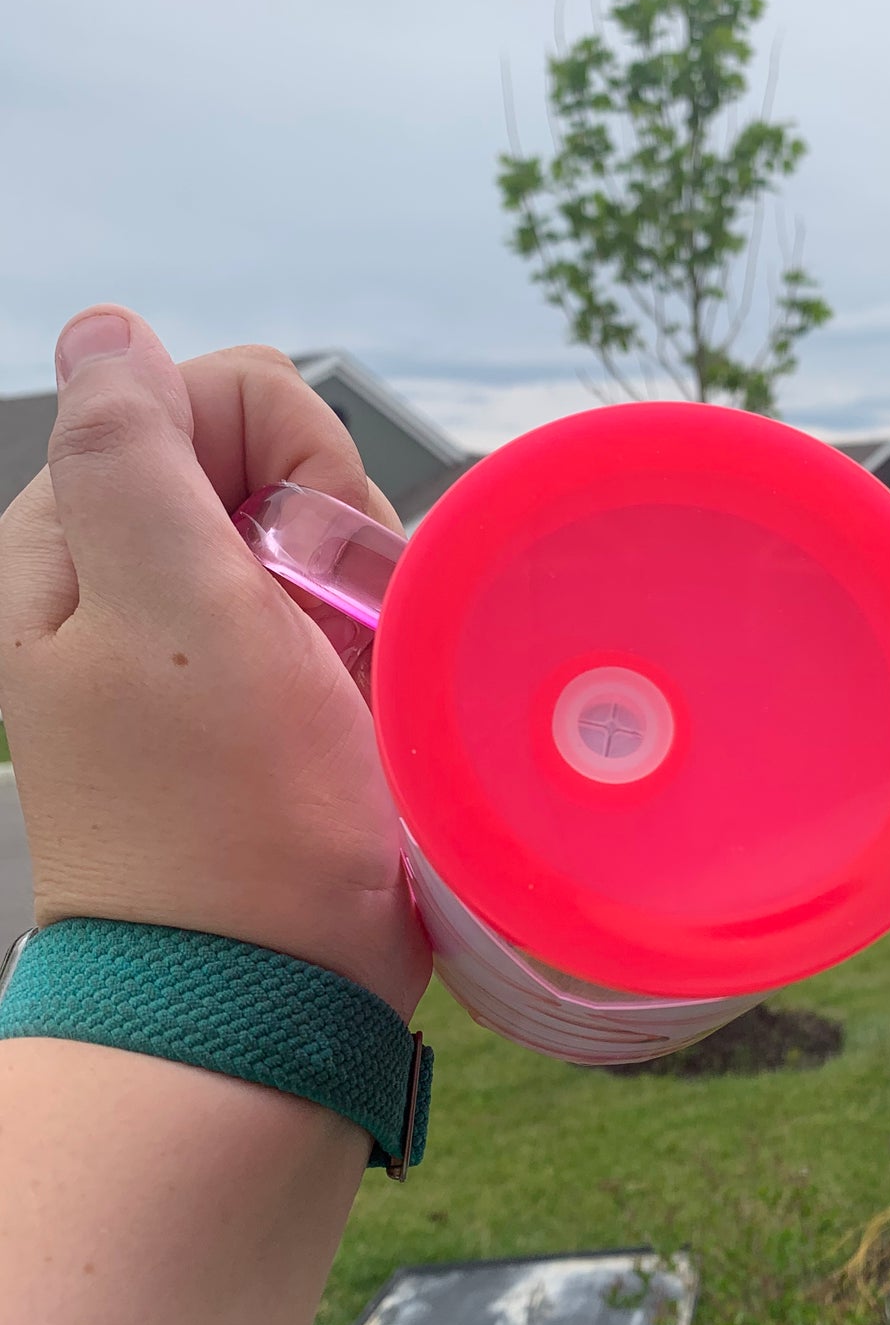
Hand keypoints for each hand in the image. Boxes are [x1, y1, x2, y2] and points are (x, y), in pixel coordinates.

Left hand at [0, 306, 431, 1017]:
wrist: (266, 997)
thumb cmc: (226, 817)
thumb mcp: (169, 612)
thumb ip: (131, 453)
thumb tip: (106, 328)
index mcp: (78, 541)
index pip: (213, 392)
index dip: (292, 460)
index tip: (306, 574)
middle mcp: (131, 579)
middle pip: (277, 462)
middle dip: (336, 539)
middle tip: (332, 650)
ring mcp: (205, 644)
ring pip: (327, 543)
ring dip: (367, 606)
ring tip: (353, 701)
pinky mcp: (268, 703)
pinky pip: (347, 620)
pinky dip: (376, 657)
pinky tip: (369, 720)